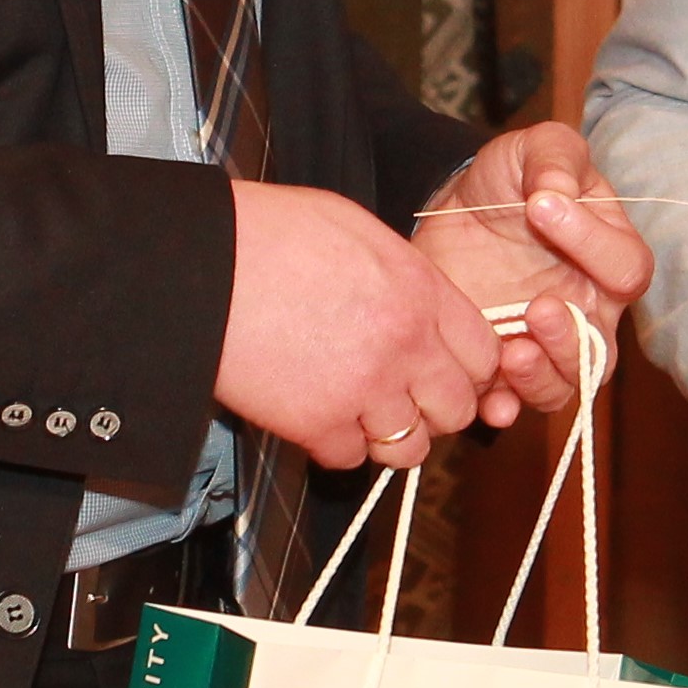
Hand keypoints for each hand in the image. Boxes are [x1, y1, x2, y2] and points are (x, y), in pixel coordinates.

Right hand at [216, 180, 501, 469]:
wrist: (203, 264)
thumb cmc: (270, 233)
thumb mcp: (358, 230)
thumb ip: (405, 275)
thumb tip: (421, 306)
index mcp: (419, 290)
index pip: (484, 354)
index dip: (467, 368)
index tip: (445, 371)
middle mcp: (404, 344)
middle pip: (456, 409)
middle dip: (433, 408)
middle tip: (401, 395)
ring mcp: (363, 389)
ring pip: (410, 448)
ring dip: (388, 434)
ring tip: (359, 411)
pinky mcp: (317, 423)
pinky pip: (350, 457)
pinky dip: (335, 444)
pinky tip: (315, 414)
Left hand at [411, 124, 656, 426]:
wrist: (451, 210)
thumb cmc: (508, 180)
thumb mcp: (530, 149)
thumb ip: (555, 156)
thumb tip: (557, 190)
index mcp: (608, 256)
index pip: (626, 267)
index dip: (593, 244)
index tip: (541, 206)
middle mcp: (586, 308)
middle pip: (602, 347)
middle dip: (572, 338)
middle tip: (536, 308)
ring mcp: (545, 343)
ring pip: (565, 383)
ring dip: (542, 377)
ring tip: (511, 353)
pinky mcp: (502, 364)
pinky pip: (515, 401)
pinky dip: (505, 407)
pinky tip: (489, 400)